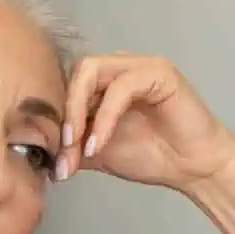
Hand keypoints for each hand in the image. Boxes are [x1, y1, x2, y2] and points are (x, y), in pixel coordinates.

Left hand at [58, 53, 234, 189]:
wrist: (193, 168)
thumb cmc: (153, 155)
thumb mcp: (98, 151)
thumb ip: (71, 146)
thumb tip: (41, 156)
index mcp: (104, 80)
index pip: (66, 84)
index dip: (55, 118)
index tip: (54, 158)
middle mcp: (120, 66)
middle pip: (75, 71)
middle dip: (64, 111)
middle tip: (64, 146)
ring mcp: (140, 65)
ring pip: (92, 70)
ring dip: (78, 110)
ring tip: (78, 145)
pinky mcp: (159, 72)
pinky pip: (121, 87)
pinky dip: (104, 117)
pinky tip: (100, 143)